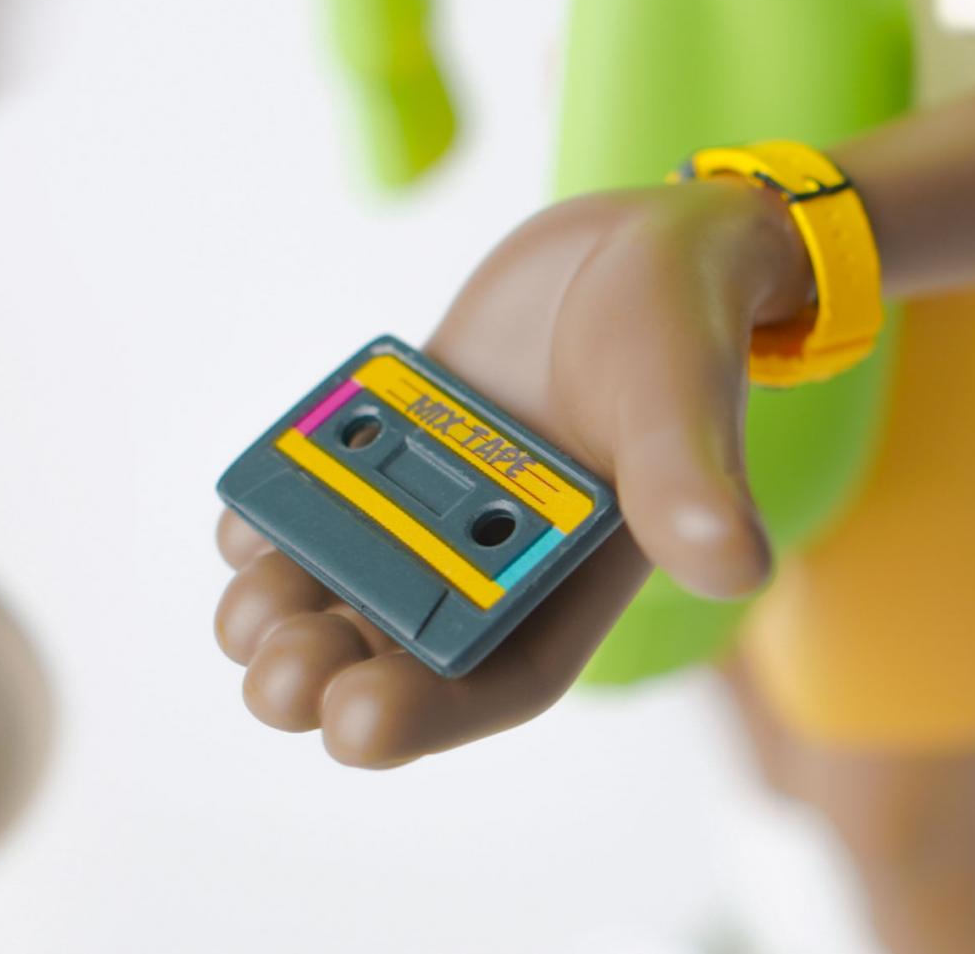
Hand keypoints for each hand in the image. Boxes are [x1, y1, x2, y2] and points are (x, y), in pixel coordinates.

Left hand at [215, 179, 812, 766]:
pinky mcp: (381, 460)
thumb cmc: (677, 323)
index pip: (489, 684)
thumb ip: (687, 477)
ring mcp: (425, 516)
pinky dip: (266, 523)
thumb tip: (731, 561)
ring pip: (334, 593)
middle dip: (323, 677)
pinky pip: (308, 509)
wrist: (625, 248)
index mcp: (566, 589)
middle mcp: (487, 568)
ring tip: (248, 609)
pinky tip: (243, 522)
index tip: (353, 726)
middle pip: (391, 655)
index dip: (420, 718)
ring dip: (277, 614)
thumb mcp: (680, 392)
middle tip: (278, 669)